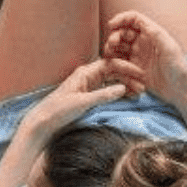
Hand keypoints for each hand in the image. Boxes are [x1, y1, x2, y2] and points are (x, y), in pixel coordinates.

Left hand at [21, 57, 142, 137]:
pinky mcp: (86, 96)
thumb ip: (103, 95)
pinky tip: (127, 97)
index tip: (141, 75)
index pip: (110, 64)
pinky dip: (117, 92)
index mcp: (84, 73)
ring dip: (125, 85)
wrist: (43, 122)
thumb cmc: (59, 111)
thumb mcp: (83, 103)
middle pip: (113, 72)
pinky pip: (106, 90)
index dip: (127, 68)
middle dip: (129, 77)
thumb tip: (123, 88)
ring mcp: (86, 86)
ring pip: (111, 81)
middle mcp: (86, 76)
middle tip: (144, 87)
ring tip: (139, 93)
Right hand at [102, 11, 186, 100]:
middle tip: (111, 44)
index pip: (134, 19)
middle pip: (123, 32)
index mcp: (153, 34)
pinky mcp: (134, 68)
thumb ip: (157, 34)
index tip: (111, 25)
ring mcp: (138, 55)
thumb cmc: (180, 69)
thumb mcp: (170, 50)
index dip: (121, 18)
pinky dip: (113, 60)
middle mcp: (144, 43)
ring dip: (111, 48)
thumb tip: (142, 22)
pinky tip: (114, 65)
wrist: (181, 91)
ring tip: (109, 55)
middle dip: (114, 35)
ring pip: (119, 46)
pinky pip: (119, 61)